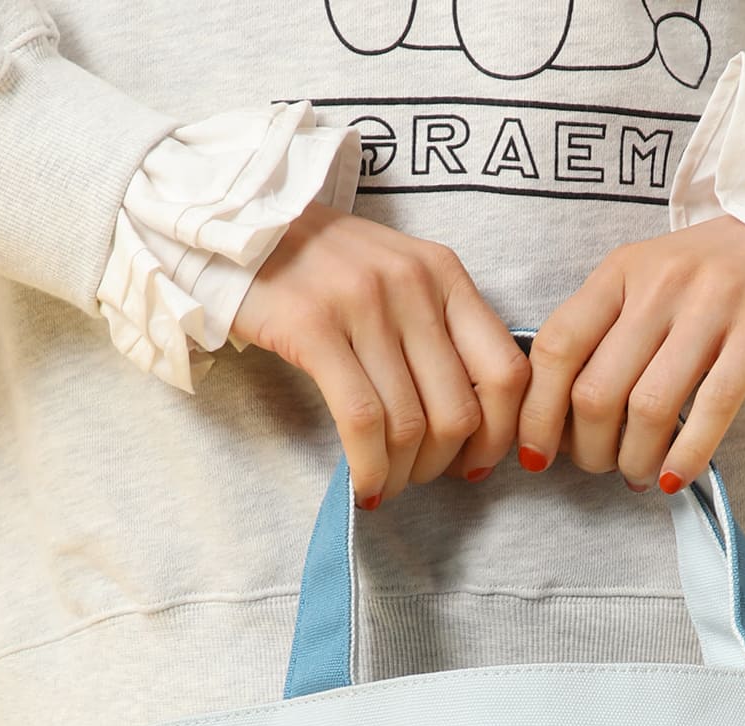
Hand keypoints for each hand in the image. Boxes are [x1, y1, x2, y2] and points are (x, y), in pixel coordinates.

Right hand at [230, 201, 530, 506]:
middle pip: (459, 410)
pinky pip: (362, 420)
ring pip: (410, 424)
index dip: (501, 435)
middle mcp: (413, 285)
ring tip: (386, 483)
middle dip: (443, 464)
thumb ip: (440, 330)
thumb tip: (474, 419)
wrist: (239, 221)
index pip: (506, 372)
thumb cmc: (323, 265)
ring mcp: (364, 304)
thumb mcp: (398, 277)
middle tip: (418, 477)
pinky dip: (369, 467)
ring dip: (402, 473)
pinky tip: (364, 485)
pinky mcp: (314, 327)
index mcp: (445, 274)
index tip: (477, 464)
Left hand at [514, 214, 744, 491]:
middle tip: (602, 467)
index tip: (536, 455)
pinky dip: (687, 456)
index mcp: (621, 270)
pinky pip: (712, 408)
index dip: (538, 413)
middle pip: (596, 390)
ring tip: (639, 475)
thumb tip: (564, 413)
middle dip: (589, 450)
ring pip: (649, 407)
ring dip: (635, 459)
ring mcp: (713, 303)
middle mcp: (660, 282)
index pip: (556, 348)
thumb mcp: (654, 281)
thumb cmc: (724, 271)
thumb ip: (611, 331)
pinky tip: (676, 478)